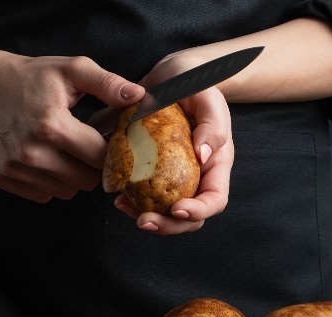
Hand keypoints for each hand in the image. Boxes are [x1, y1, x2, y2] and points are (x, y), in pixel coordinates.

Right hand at [0, 54, 143, 201]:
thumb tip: (137, 96)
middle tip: (83, 146)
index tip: (105, 141)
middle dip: (91, 166)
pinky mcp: (3, 177)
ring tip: (61, 150)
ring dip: (70, 176)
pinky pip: (43, 195)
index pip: (99, 158)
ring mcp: (14, 167)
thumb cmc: (33, 78)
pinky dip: (49, 182)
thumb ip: (108, 84)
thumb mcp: (73, 70)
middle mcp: (31, 151)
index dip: (109, 151)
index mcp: (52, 125)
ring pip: (65, 192)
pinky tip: (44, 159)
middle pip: (85, 181)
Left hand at [113, 54, 233, 234]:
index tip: (177, 209)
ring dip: (145, 218)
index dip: (198, 211)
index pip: (214, 200)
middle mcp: (196, 177)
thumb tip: (203, 155)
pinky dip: (131, 202)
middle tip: (143, 221)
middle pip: (188, 218)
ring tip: (123, 207)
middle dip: (167, 226)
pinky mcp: (152, 173)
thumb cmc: (194, 83)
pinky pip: (144, 197)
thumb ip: (211, 124)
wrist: (170, 76)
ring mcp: (173, 178)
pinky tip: (117, 196)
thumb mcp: (207, 96)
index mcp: (215, 164)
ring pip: (164, 213)